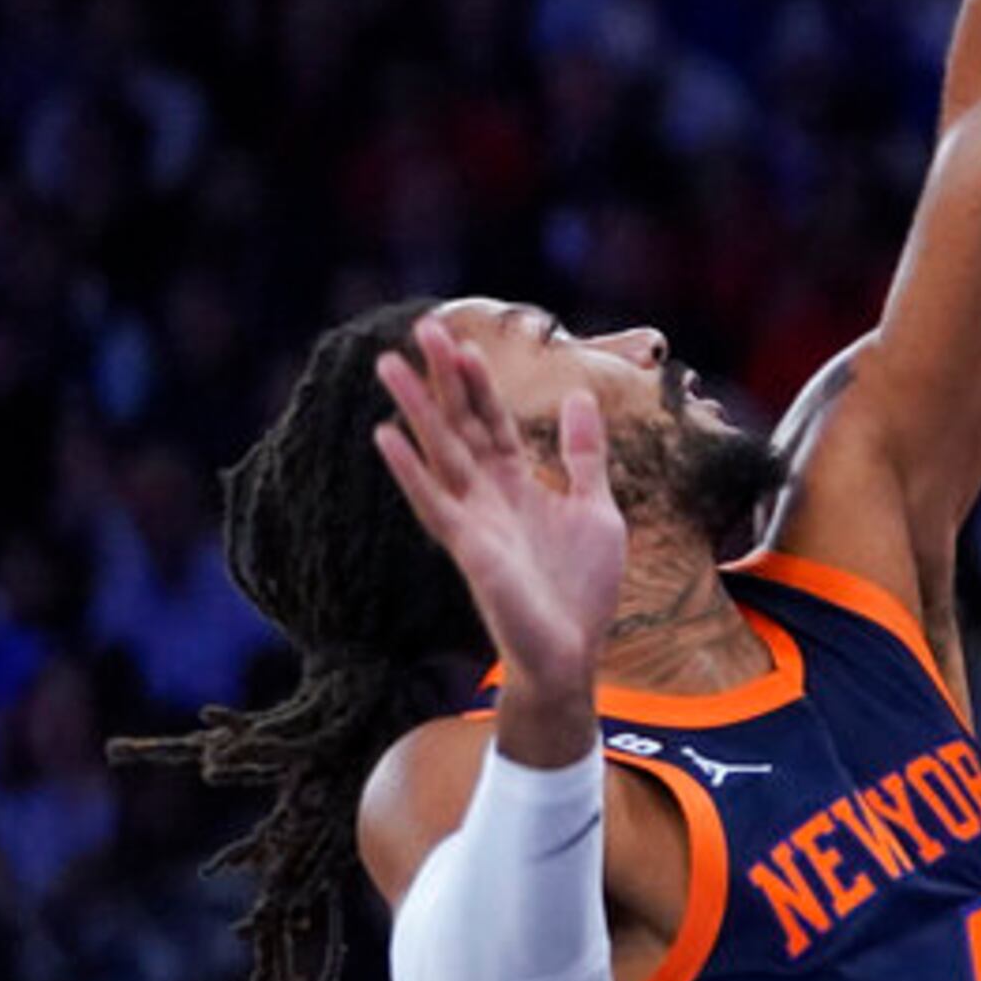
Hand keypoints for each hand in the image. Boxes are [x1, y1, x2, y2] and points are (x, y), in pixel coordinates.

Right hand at [372, 313, 625, 703]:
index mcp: (517, 485)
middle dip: (443, 378)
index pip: (494, 421)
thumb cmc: (581, 588)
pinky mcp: (469, 550)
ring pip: (441, 453)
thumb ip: (584, 454)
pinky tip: (386, 435)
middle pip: (461, 425)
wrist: (575, 653)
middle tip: (421, 327)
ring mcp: (474, 522)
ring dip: (416, 408)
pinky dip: (411, 470)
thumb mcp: (595, 507)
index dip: (480, 382)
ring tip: (389, 364)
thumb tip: (579, 395)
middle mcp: (488, 497)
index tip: (463, 340)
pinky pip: (434, 503)